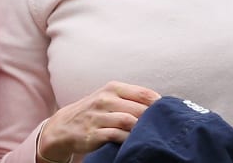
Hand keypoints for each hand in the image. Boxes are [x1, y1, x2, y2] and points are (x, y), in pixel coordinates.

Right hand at [37, 82, 160, 161]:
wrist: (64, 126)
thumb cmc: (94, 111)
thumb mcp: (109, 98)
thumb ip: (131, 99)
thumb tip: (160, 104)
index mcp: (112, 88)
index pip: (143, 93)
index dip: (159, 104)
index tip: (168, 113)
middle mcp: (105, 100)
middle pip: (139, 109)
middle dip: (152, 119)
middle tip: (162, 127)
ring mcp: (98, 117)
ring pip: (129, 121)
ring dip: (141, 129)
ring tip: (149, 136)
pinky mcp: (93, 133)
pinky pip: (116, 136)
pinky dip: (128, 139)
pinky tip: (134, 143)